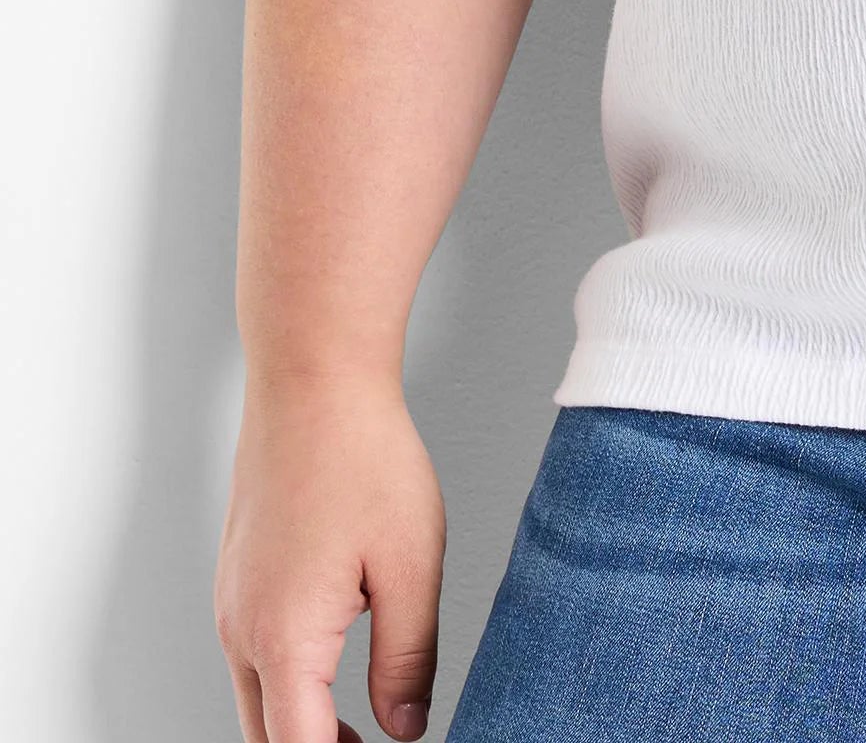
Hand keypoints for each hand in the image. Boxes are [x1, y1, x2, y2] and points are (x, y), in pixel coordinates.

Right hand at [214, 374, 443, 742]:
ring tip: (360, 729)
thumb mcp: (411, 565)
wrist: (312, 381)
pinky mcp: (235, 582)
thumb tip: (405, 730)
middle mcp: (242, 631)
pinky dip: (287, 685)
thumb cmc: (363, 458)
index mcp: (284, 639)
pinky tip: (332, 669)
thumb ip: (407, 660)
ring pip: (257, 702)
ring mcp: (231, 606)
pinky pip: (253, 659)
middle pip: (269, 738)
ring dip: (300, 727)